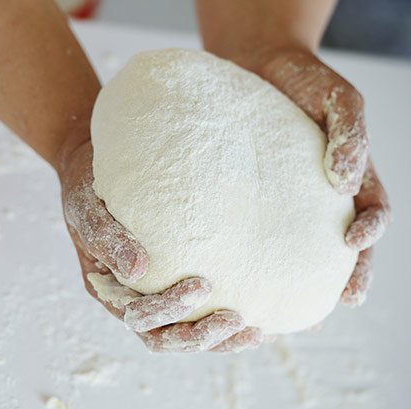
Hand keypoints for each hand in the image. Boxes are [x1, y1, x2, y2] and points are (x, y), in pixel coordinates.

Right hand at [58, 138, 262, 352]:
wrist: (96, 171)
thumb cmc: (90, 188)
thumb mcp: (87, 208)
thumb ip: (105, 238)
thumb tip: (137, 271)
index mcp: (110, 289)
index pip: (140, 319)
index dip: (171, 310)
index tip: (202, 284)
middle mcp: (133, 299)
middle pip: (166, 337)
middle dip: (201, 336)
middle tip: (235, 319)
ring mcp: (155, 293)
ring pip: (185, 334)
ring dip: (219, 339)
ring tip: (255, 332)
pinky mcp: (174, 281)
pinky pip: (199, 313)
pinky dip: (226, 325)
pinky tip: (258, 323)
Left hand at [239, 47, 390, 306]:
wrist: (259, 65)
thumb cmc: (306, 80)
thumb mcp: (339, 99)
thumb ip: (350, 134)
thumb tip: (344, 179)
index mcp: (350, 175)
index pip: (371, 213)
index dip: (370, 231)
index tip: (354, 243)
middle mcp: (320, 193)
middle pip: (340, 243)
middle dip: (346, 273)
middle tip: (341, 300)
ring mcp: (286, 195)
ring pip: (297, 243)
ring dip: (300, 274)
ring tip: (290, 302)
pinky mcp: (253, 190)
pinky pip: (255, 223)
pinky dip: (253, 249)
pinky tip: (240, 269)